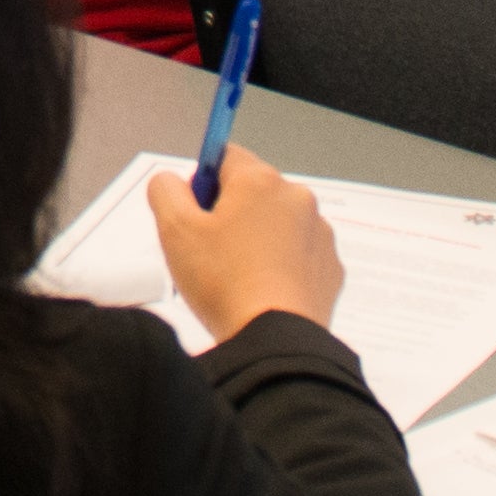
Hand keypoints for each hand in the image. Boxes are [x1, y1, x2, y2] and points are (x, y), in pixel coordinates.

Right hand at [148, 147, 346, 347]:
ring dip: (256, 240)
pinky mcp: (330, 267)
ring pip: (276, 224)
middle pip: (252, 191)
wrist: (275, 340)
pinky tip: (261, 292)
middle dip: (229, 214)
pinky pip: (298, 255)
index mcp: (258, 181)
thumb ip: (165, 190)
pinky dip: (280, 266)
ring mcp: (319, 233)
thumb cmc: (226, 284)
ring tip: (236, 279)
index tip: (194, 213)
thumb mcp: (174, 230)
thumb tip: (171, 181)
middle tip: (209, 252)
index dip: (202, 183)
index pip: (224, 156)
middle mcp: (296, 198)